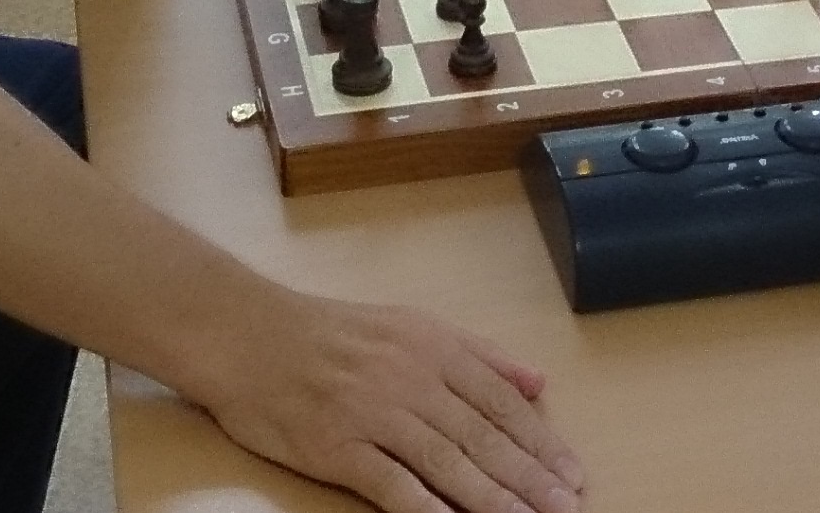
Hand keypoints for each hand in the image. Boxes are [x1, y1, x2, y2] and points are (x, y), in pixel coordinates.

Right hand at [188, 286, 583, 512]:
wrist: (246, 334)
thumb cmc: (329, 332)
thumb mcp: (410, 325)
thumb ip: (478, 354)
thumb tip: (537, 381)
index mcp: (434, 348)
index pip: (502, 402)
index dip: (541, 442)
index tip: (573, 474)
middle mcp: (411, 378)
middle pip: (483, 435)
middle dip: (530, 477)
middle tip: (566, 507)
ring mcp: (373, 413)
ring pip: (447, 461)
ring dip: (492, 498)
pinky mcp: (337, 446)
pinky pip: (390, 483)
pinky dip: (424, 508)